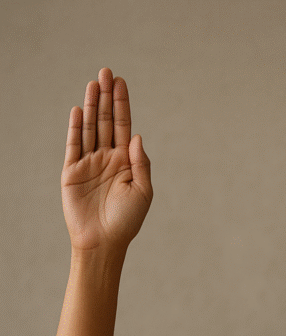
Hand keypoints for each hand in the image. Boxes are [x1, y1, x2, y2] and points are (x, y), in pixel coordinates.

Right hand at [61, 68, 151, 253]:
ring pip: (89, 128)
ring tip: (94, 83)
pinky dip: (76, 127)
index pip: (122, 126)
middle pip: (105, 121)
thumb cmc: (126, 221)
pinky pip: (74, 145)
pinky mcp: (72, 172)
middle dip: (106, 97)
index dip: (121, 104)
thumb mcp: (143, 192)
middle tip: (106, 72)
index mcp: (125, 162)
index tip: (121, 82)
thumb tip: (136, 135)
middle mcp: (107, 159)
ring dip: (91, 105)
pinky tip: (79, 110)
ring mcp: (89, 164)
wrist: (103, 242)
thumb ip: (140, 163)